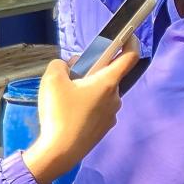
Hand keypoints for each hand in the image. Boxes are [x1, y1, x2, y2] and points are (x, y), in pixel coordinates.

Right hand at [22, 46, 140, 183]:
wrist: (61, 150)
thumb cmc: (59, 113)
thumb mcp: (52, 80)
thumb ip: (60, 65)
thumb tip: (68, 65)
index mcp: (108, 82)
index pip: (129, 57)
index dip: (131, 42)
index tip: (128, 34)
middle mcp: (116, 97)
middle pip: (109, 75)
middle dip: (93, 70)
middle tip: (72, 73)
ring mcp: (113, 113)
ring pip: (102, 93)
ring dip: (89, 88)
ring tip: (66, 95)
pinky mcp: (105, 127)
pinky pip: (98, 107)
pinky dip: (88, 103)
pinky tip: (70, 111)